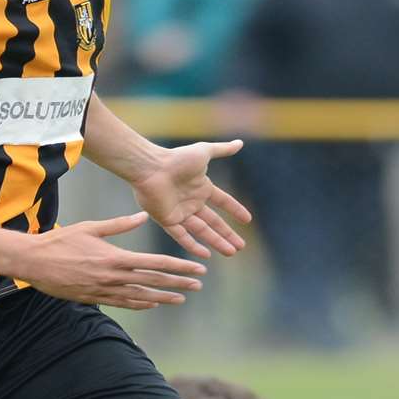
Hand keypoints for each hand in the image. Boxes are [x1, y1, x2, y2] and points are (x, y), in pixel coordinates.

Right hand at [10, 212, 205, 309]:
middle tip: (198, 285)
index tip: (196, 268)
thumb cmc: (61, 241)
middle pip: (154, 282)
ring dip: (163, 298)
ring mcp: (104, 291)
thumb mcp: (91, 228)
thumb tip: (144, 215)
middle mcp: (114, 277)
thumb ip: (120, 224)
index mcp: (116, 257)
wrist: (34, 262)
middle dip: (178, 283)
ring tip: (181, 298)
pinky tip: (152, 303)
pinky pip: (123, 303)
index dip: (179, 266)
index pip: (156, 263)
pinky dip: (140, 304)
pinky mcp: (94, 299)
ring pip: (141, 296)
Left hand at [129, 140, 252, 258]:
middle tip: (240, 247)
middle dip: (227, 234)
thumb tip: (240, 143)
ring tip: (230, 252)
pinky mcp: (167, 220)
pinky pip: (182, 236)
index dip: (235, 210)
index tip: (247, 220)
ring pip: (201, 231)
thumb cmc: (176, 158)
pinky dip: (193, 245)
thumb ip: (222, 149)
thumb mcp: (204, 151)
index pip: (223, 202)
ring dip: (216, 242)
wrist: (151, 167)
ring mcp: (179, 212)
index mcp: (201, 187)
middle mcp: (191, 201)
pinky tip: (206, 255)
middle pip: (213, 222)